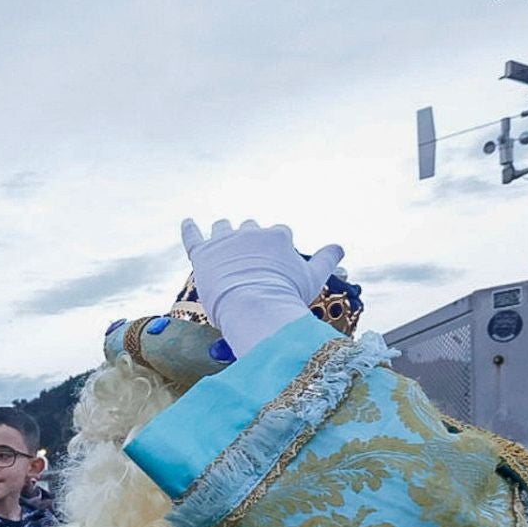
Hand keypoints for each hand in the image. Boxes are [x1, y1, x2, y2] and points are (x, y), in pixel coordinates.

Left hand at [179, 218, 343, 356]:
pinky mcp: (203, 254)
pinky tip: (187, 221)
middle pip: (250, 229)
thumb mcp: (314, 277)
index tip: (276, 263)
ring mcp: (225, 242)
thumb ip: (327, 260)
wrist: (254, 305)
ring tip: (222, 234)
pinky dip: (189, 228)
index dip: (277, 248)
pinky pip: (193, 236)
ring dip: (223, 230)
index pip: (279, 234)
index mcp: (278, 236)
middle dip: (251, 239)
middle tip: (249, 258)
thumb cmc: (286, 295)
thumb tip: (340, 247)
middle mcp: (251, 232)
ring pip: (223, 228)